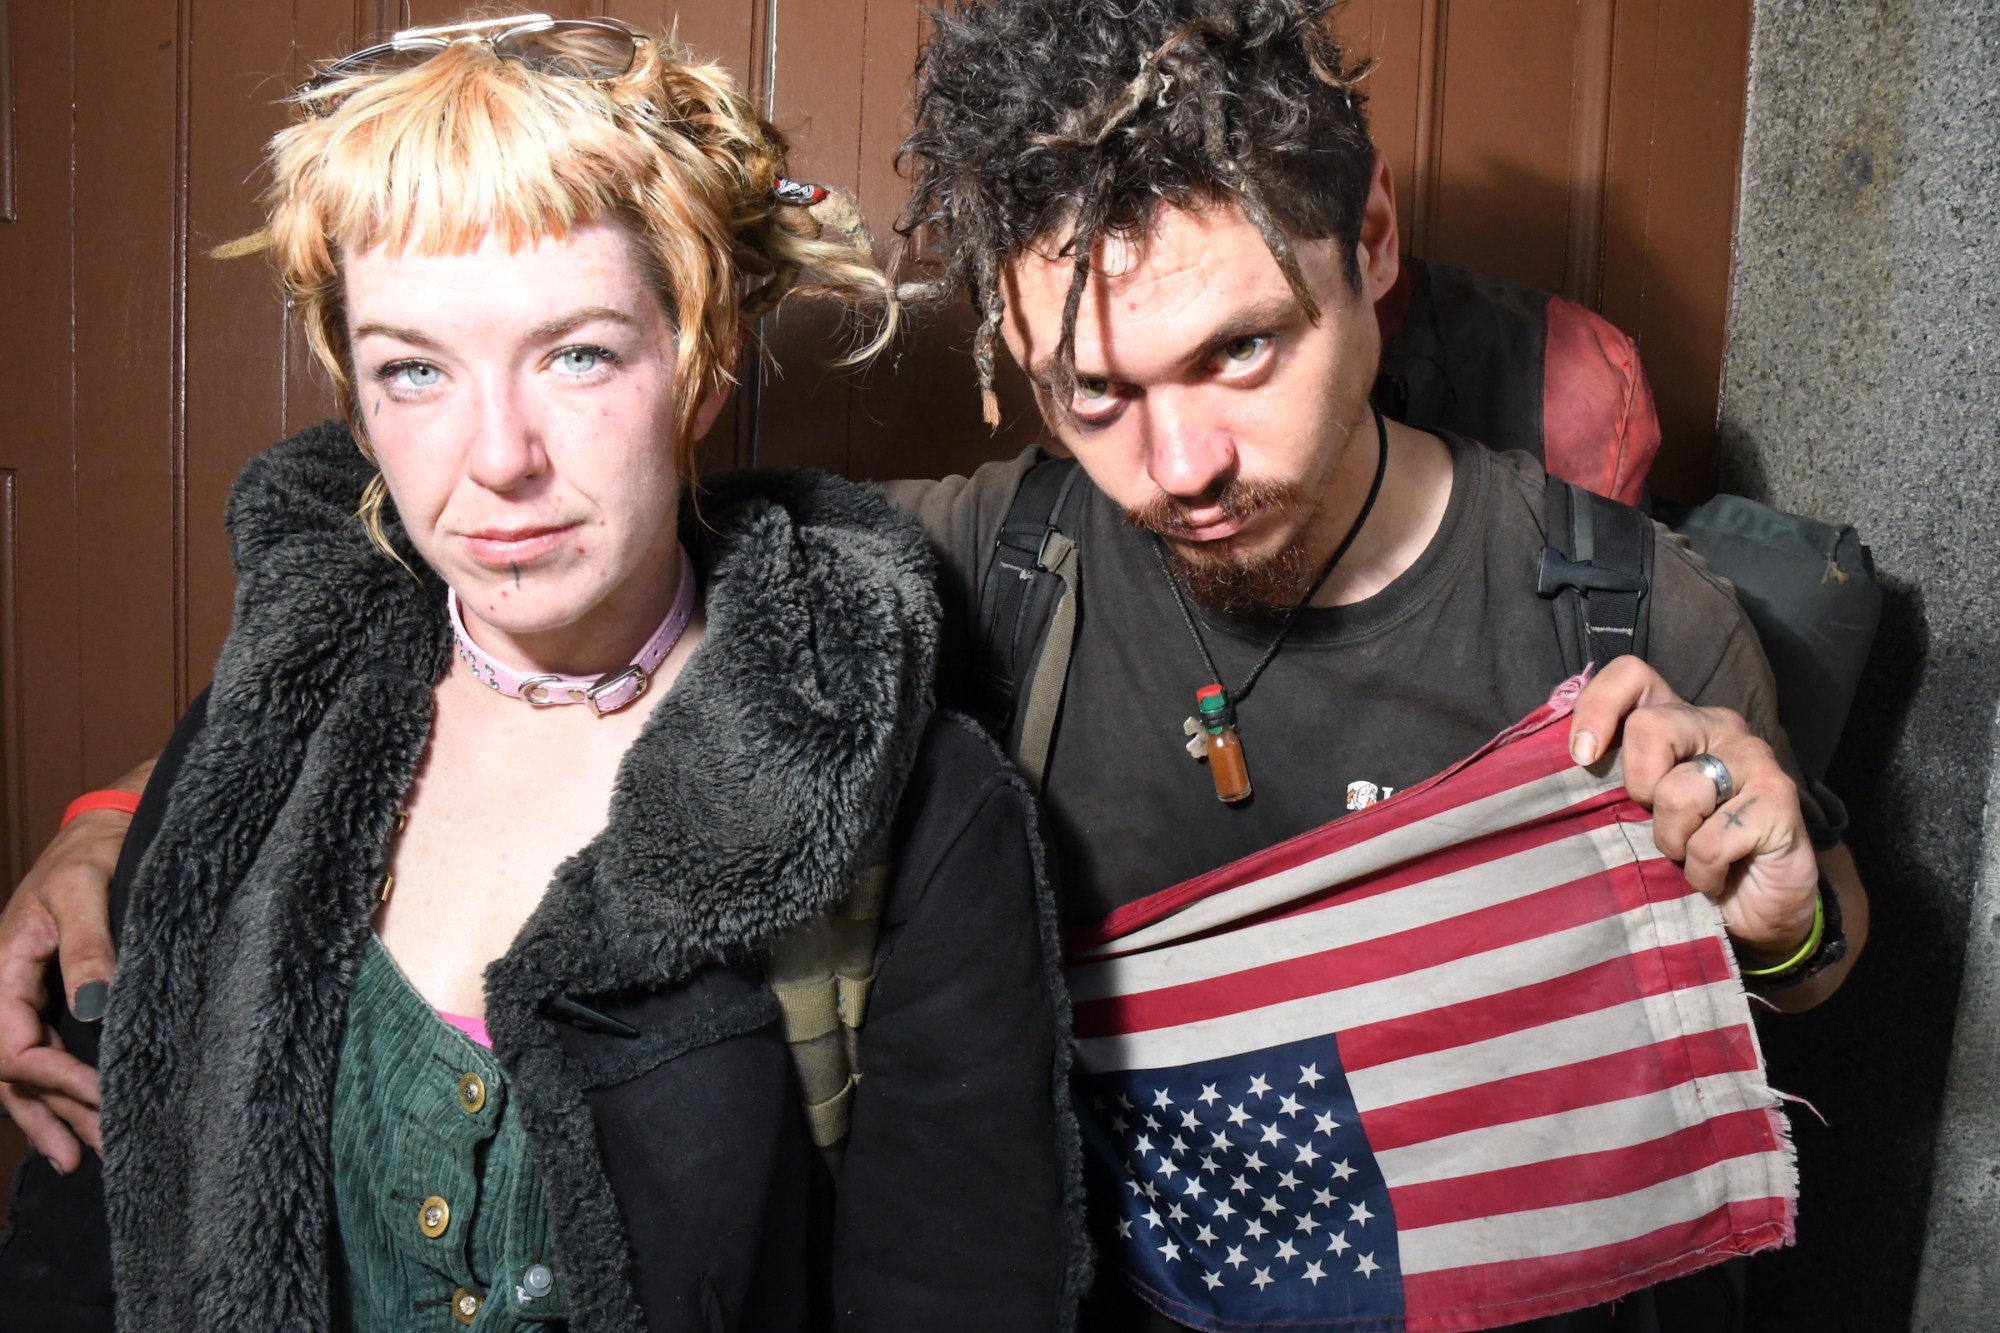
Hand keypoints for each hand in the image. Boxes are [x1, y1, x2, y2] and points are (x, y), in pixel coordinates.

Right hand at [0, 802, 132, 1171]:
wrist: (103, 828)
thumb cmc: (93, 853)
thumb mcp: (87, 891)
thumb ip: (88, 947)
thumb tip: (93, 1007)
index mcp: (1, 969)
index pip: (14, 1046)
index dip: (56, 1078)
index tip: (103, 1096)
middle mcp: (2, 991)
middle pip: (15, 1071)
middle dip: (56, 1111)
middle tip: (100, 1148)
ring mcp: (19, 999)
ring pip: (21, 1073)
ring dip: (48, 1116)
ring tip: (76, 1160)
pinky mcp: (43, 1001)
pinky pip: (35, 1058)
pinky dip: (50, 1095)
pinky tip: (70, 1124)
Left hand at [1568, 657, 1818, 959]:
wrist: (1752, 909)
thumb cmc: (1682, 854)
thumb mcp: (1631, 812)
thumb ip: (1604, 780)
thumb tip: (1554, 765)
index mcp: (1676, 719)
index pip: (1633, 675)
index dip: (1599, 707)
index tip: (1582, 757)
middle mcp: (1717, 726)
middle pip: (1649, 726)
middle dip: (1638, 788)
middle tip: (1654, 822)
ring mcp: (1753, 758)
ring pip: (1679, 789)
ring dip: (1671, 841)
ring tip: (1688, 855)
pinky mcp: (1779, 799)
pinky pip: (1711, 840)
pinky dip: (1702, 871)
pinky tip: (1715, 876)